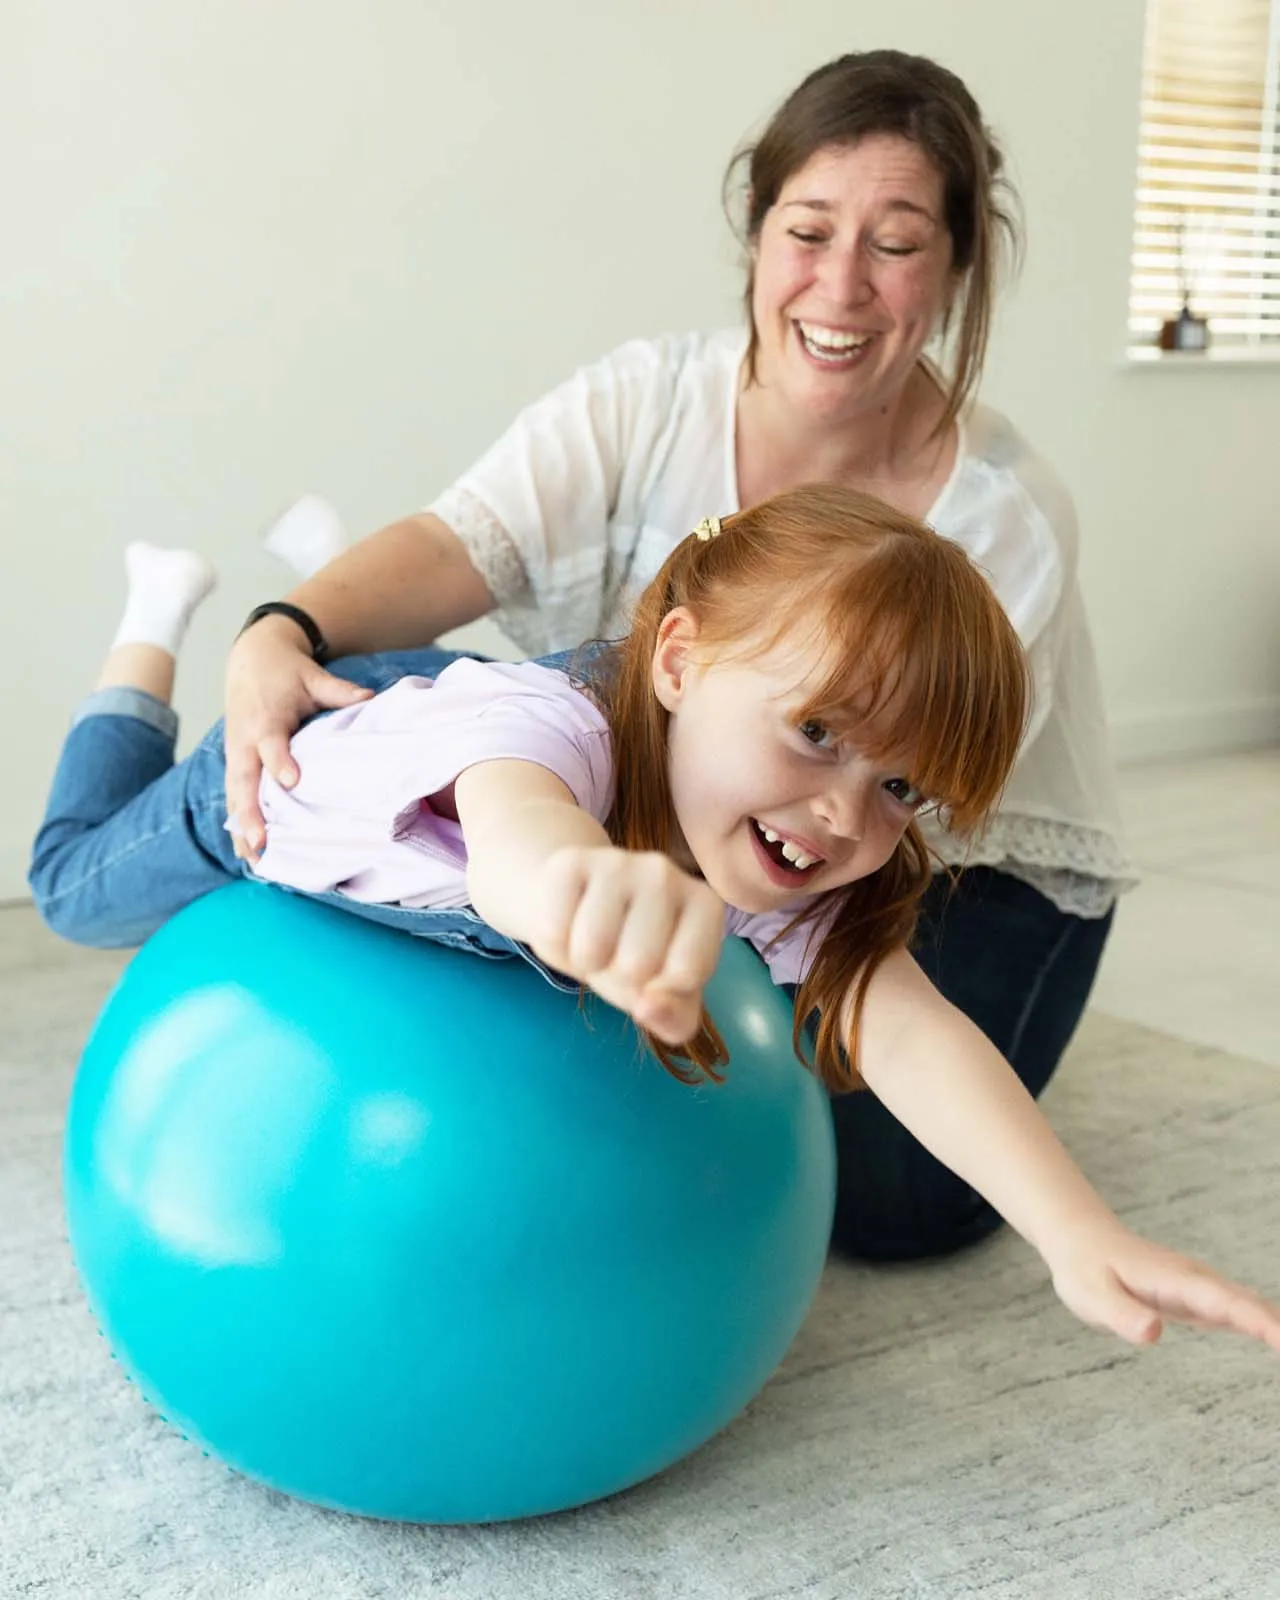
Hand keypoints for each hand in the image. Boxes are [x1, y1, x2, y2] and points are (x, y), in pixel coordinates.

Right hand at [223, 617, 372, 862]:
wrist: (249, 658)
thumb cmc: (285, 671)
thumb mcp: (313, 676)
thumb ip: (339, 691)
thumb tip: (370, 698)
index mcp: (266, 718)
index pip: (270, 743)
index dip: (279, 761)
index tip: (291, 782)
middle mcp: (245, 740)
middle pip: (243, 779)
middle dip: (249, 812)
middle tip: (259, 843)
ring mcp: (235, 754)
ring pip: (234, 794)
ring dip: (240, 827)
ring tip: (253, 860)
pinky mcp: (234, 763)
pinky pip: (233, 796)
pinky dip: (238, 822)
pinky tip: (247, 852)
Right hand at [525, 847, 725, 1044]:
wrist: (579, 906)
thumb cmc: (633, 955)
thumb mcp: (665, 997)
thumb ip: (673, 1017)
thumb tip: (648, 1006)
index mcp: (705, 905)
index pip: (686, 973)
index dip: (660, 990)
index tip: (656, 971)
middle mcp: (667, 873)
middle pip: (637, 964)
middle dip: (618, 975)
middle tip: (617, 954)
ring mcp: (618, 861)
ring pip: (591, 947)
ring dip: (583, 962)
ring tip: (593, 942)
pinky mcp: (571, 861)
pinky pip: (553, 932)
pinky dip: (554, 947)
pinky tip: (568, 925)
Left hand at [1048, 1218, 1279, 1350]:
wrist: (1081, 1238)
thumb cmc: (1084, 1267)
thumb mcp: (1091, 1296)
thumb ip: (1122, 1314)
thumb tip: (1152, 1333)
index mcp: (1176, 1280)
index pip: (1227, 1303)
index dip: (1261, 1323)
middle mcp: (1196, 1281)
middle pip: (1251, 1304)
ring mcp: (1200, 1288)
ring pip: (1251, 1305)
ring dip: (1279, 1326)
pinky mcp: (1197, 1297)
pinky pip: (1240, 1310)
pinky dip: (1265, 1325)